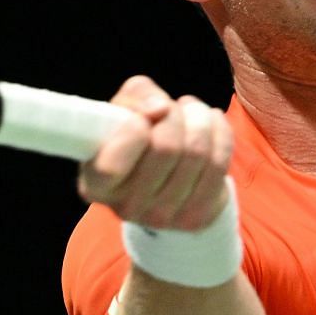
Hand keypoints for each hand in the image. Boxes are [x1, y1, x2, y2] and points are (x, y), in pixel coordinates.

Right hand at [78, 75, 232, 229]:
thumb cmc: (135, 136)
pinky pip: (219, 163)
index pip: (112, 166)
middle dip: (174, 114)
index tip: (141, 118)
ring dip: (199, 118)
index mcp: (96, 184)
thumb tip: (161, 109)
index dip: (134, 130)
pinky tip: (210, 124)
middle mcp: (126, 207)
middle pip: (166, 149)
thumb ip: (136, 96)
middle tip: (171, 108)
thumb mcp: (124, 109)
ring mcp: (162, 217)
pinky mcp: (195, 218)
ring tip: (192, 112)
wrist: (165, 176)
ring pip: (197, 153)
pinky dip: (219, 131)